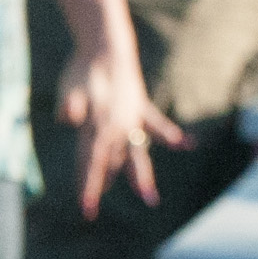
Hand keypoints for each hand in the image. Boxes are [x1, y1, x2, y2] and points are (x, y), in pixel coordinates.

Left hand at [58, 34, 185, 215]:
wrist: (105, 44)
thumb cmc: (82, 68)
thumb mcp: (72, 86)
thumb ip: (71, 103)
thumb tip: (69, 117)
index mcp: (97, 124)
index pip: (90, 161)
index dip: (87, 185)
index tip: (85, 208)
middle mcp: (116, 125)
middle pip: (109, 163)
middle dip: (100, 186)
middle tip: (91, 214)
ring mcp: (131, 118)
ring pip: (136, 152)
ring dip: (141, 175)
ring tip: (150, 198)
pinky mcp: (141, 107)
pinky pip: (158, 125)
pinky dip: (172, 135)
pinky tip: (188, 145)